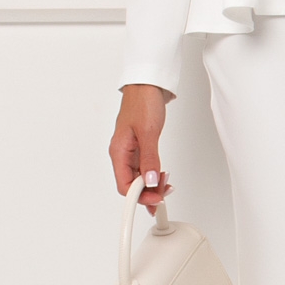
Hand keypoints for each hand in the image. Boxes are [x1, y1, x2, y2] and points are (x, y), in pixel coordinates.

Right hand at [109, 84, 172, 214]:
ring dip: (152, 184)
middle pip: (131, 184)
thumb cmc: (142, 102)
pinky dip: (153, 174)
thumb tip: (148, 181)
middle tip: (164, 193)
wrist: (147, 84)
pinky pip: (144, 167)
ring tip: (166, 184)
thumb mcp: (148, 132)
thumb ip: (149, 159)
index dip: (139, 196)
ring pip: (138, 177)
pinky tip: (161, 176)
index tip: (155, 200)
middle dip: (147, 192)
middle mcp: (122, 153)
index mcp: (118, 151)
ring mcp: (131, 150)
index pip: (125, 185)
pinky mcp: (140, 146)